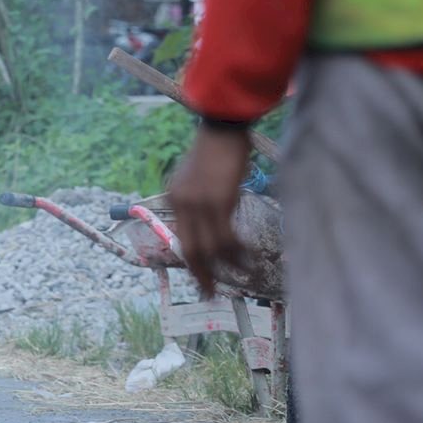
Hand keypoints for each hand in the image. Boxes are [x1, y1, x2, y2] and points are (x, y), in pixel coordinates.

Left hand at [169, 123, 250, 297]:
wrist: (222, 128)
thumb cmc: (216, 150)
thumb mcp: (198, 178)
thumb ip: (199, 202)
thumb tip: (213, 226)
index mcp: (173, 199)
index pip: (182, 239)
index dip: (193, 263)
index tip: (201, 280)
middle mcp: (181, 205)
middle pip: (190, 250)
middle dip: (202, 275)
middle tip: (211, 294)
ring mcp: (198, 205)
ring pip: (210, 248)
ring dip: (228, 266)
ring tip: (243, 276)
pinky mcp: (218, 202)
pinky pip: (227, 237)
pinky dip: (238, 251)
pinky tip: (249, 257)